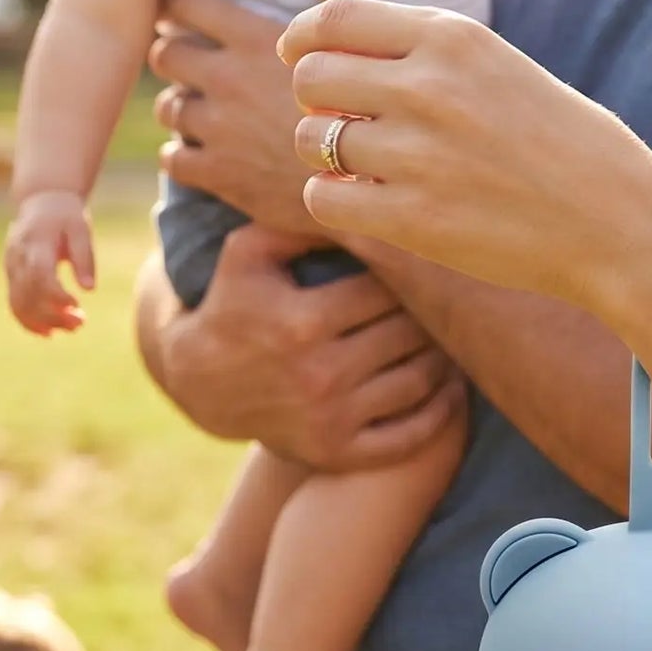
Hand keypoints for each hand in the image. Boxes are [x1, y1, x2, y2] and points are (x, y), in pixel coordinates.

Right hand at [5, 191, 93, 334]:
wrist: (42, 200)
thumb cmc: (66, 215)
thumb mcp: (81, 229)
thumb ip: (85, 258)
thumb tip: (89, 289)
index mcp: (36, 242)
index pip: (40, 276)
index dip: (56, 296)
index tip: (77, 306)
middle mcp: (18, 256)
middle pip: (29, 294)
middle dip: (53, 315)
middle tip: (80, 324)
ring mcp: (10, 267)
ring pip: (18, 303)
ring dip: (42, 322)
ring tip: (70, 329)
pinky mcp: (10, 275)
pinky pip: (14, 302)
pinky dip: (28, 321)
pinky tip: (48, 332)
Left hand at [151, 0, 365, 237]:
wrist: (380, 186)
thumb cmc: (381, 105)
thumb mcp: (363, 35)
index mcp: (256, 39)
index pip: (186, 3)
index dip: (178, 3)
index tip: (183, 11)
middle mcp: (229, 81)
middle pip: (165, 54)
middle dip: (173, 55)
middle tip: (190, 60)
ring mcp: (220, 130)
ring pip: (167, 109)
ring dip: (180, 107)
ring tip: (204, 109)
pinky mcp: (220, 176)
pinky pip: (176, 160)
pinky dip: (185, 156)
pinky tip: (209, 154)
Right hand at [151, 224, 462, 469]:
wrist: (200, 383)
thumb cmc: (234, 302)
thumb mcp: (249, 251)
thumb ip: (303, 222)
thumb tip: (363, 197)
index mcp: (302, 321)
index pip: (386, 289)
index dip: (407, 274)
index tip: (419, 263)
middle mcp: (319, 374)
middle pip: (409, 333)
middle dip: (430, 311)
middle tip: (447, 295)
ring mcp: (330, 419)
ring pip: (419, 380)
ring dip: (444, 355)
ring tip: (451, 332)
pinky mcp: (337, 453)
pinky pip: (410, 437)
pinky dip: (441, 412)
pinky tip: (451, 387)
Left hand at [280, 0, 651, 329]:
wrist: (618, 223)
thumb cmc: (561, 143)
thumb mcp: (497, 67)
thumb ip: (423, 51)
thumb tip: (327, 50)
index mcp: (453, 37)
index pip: (335, 18)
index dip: (301, 38)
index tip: (298, 56)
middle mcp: (429, 86)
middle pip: (311, 76)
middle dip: (314, 100)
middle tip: (343, 122)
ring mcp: (418, 153)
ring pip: (310, 139)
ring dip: (325, 154)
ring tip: (365, 165)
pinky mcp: (412, 217)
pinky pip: (323, 197)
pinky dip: (335, 199)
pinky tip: (368, 201)